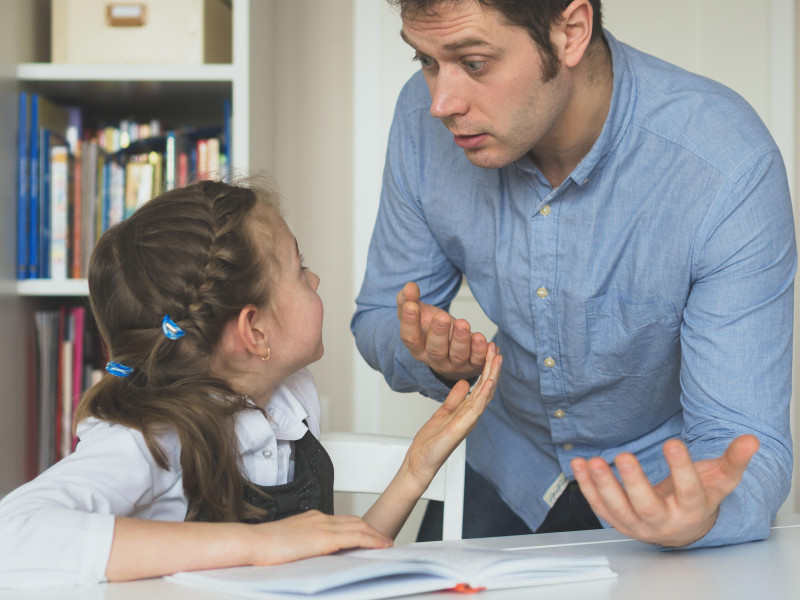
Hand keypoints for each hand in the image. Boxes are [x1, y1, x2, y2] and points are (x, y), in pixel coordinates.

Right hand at [249, 511, 391, 565]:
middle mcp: (320, 518)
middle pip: (354, 521)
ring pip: (360, 527)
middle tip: (383, 539)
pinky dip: (372, 539)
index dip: (357, 527)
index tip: (367, 535)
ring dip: (376, 535)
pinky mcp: (326, 538)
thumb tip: (313, 555)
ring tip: (387, 543)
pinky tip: (381, 545)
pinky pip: (357, 537)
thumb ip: (305, 545)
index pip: (342, 521)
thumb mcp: (289, 542)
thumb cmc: (264, 547)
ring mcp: (324, 526)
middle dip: (371, 530)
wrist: (253, 543)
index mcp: (311, 518)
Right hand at [397, 281, 488, 380]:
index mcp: (417, 347)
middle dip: (439, 333)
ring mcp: (454, 363)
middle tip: (442, 317)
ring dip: (461, 340)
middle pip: (436, 349)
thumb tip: (409, 286)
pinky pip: (477, 361)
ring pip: (458, 355)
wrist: (450, 347)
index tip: (411, 306)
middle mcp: (434, 358)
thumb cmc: (430, 328)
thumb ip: (409, 299)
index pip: (410, 337)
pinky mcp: (472, 365)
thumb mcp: (418, 313)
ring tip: (463, 324)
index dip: (410, 322)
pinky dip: (481, 351)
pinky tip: (481, 338)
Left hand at [404, 343, 501, 489]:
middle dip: (491, 367)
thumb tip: (464, 383)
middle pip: (486, 387)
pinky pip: (475, 409)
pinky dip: (483, 395)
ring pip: (484, 395)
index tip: (490, 350)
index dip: (486, 368)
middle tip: (495, 347)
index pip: (480, 386)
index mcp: (466, 410)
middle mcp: (470, 415)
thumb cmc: (431, 442)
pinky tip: (489, 382)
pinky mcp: (460, 428)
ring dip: (491, 375)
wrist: (419, 462)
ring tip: (496, 357)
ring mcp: (467, 422)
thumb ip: (454, 398)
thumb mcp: (443, 412)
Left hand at [570, 435, 758, 546]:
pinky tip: (579, 464)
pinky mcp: (617, 521)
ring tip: (593, 461)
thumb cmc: (698, 498)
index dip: (681, 468)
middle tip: (624, 456)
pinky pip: (598, 506)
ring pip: (617, 510)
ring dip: (603, 485)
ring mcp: (638, 524)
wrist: (682, 527)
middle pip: (647, 507)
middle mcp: (663, 521)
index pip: (688, 491)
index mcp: (691, 510)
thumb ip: (733, 460)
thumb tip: (750, 440)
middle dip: (634, 483)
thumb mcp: (720, 480)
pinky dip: (586, 486)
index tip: (673, 443)